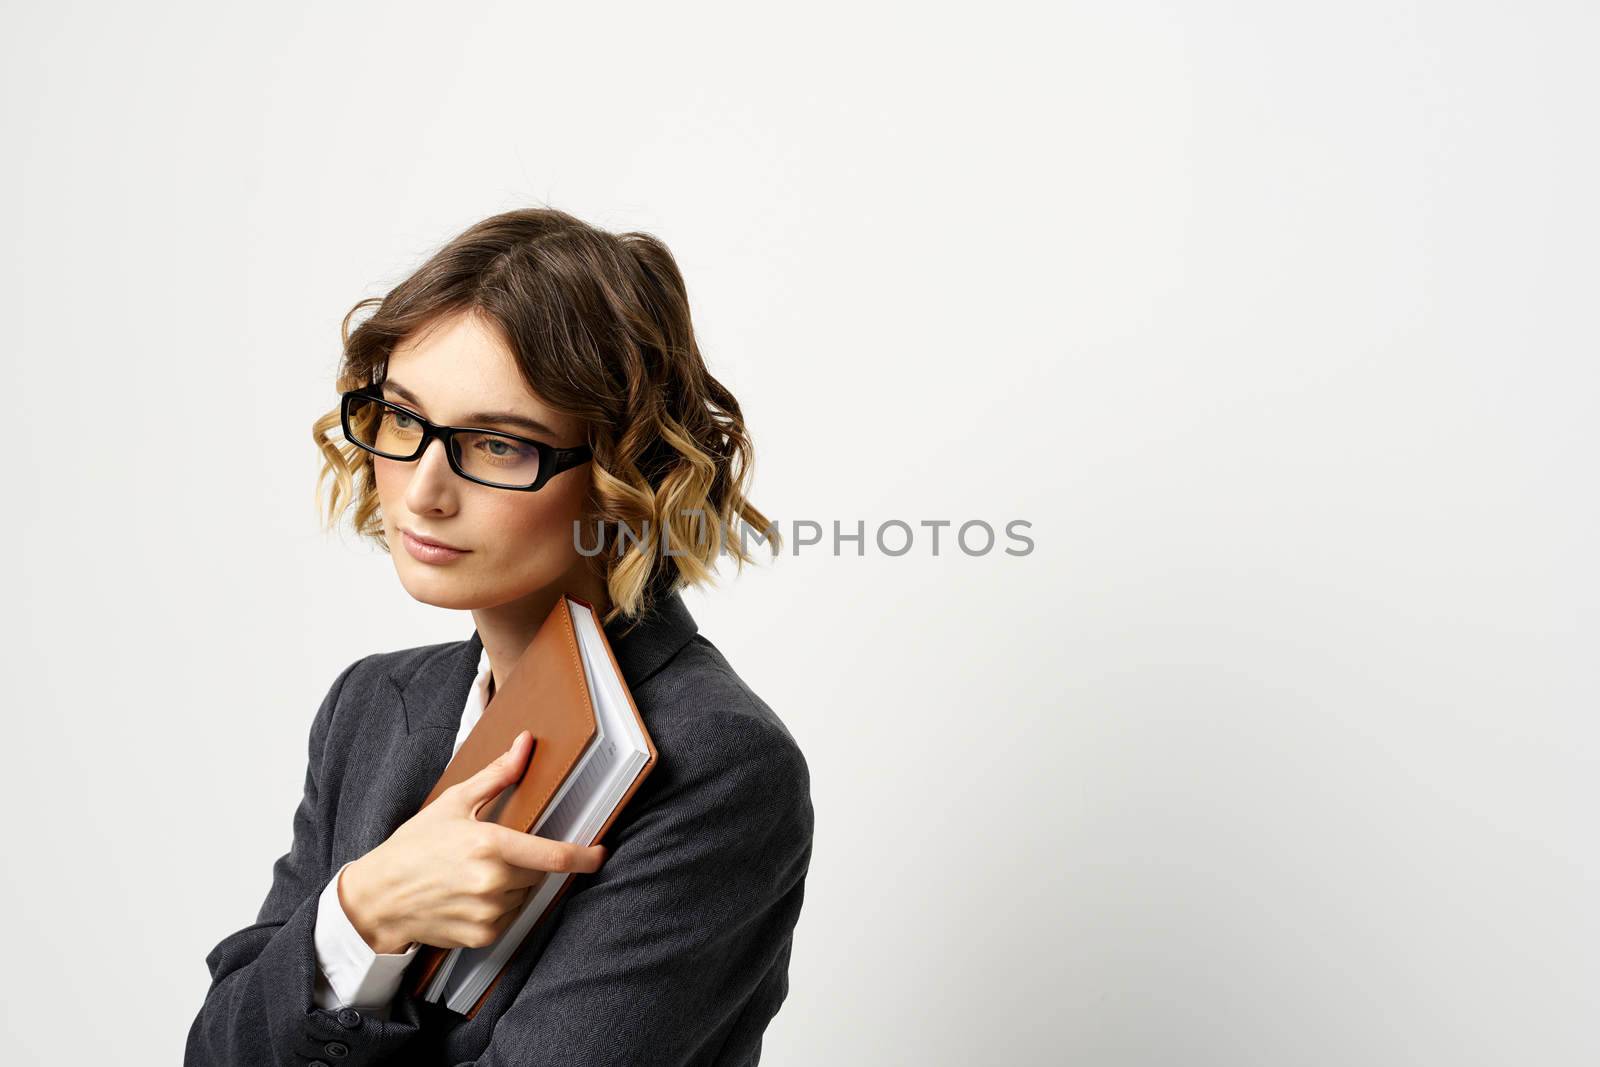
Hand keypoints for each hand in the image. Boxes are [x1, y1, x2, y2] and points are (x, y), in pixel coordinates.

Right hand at [338, 730, 608, 953]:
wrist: (378, 898)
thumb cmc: (413, 847)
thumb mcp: (454, 802)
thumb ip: (497, 776)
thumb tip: (524, 746)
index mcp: (490, 845)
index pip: (555, 856)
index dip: (585, 856)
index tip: (600, 852)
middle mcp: (492, 882)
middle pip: (540, 873)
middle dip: (529, 861)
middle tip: (496, 852)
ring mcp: (488, 913)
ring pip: (525, 895)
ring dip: (514, 884)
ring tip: (475, 874)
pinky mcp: (482, 936)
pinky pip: (510, 918)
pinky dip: (499, 906)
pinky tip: (471, 895)